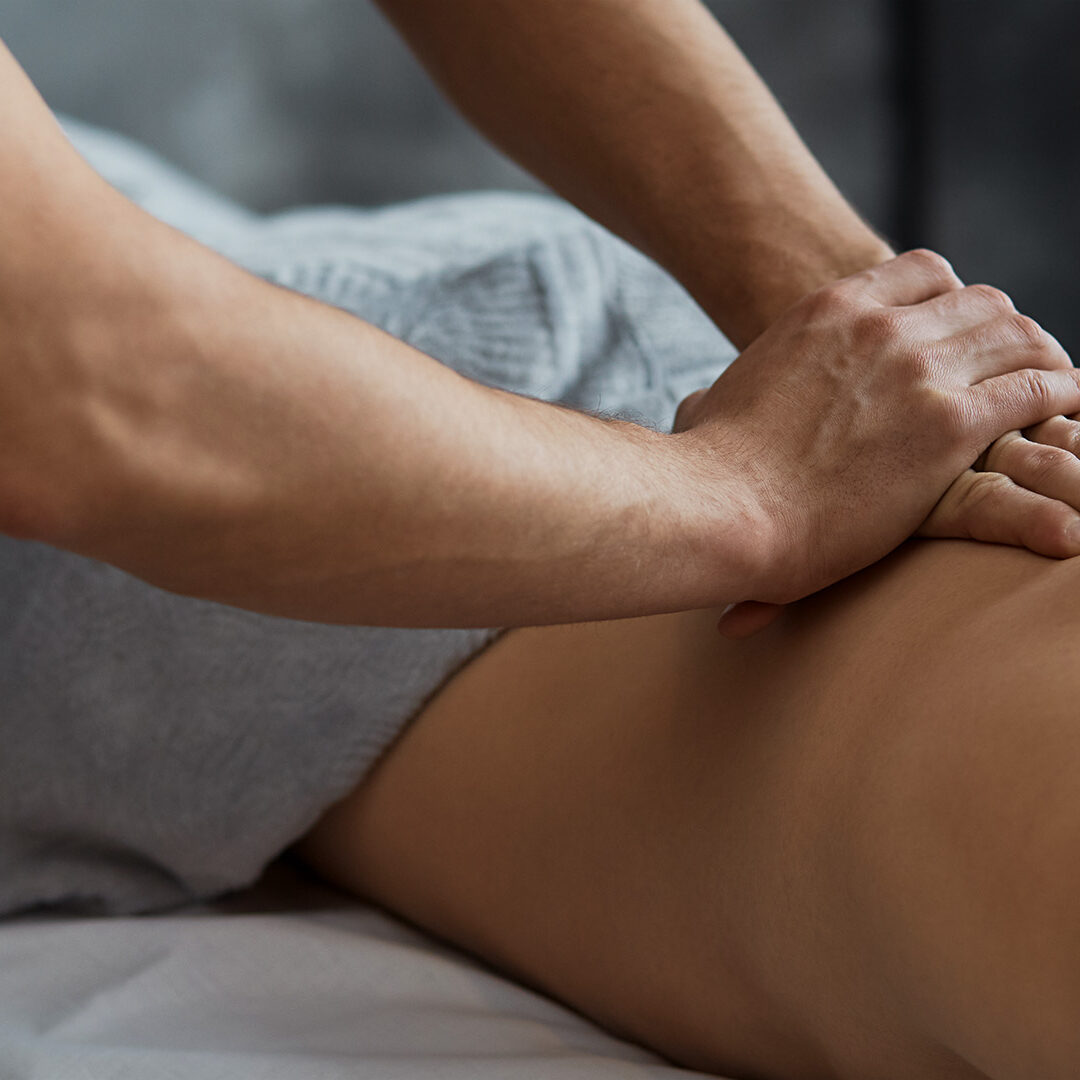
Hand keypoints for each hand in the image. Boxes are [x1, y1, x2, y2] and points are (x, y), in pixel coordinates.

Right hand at [671, 250, 1079, 635]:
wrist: (720, 507)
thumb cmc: (709, 470)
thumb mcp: (712, 404)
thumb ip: (720, 392)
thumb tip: (694, 407)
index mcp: (827, 311)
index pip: (925, 271)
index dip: (954, 302)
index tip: (961, 336)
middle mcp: (879, 326)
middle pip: (982, 301)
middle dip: (1005, 333)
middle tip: (1015, 367)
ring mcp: (918, 371)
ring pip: (1018, 337)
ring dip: (1042, 361)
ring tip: (1055, 389)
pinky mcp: (949, 426)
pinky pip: (1036, 389)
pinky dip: (1060, 396)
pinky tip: (1065, 412)